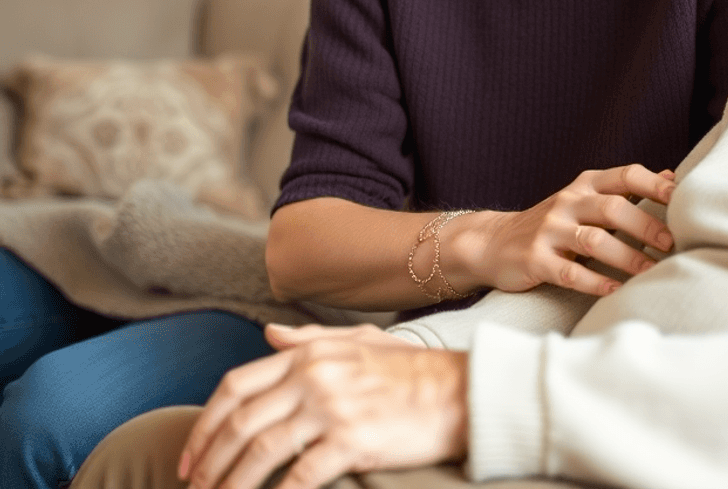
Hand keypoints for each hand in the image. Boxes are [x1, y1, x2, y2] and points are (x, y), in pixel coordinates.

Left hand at [178, 323, 466, 488]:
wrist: (458, 391)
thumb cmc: (409, 371)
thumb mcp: (357, 342)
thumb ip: (307, 340)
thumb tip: (268, 335)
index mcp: (310, 353)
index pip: (236, 386)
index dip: (204, 425)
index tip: (189, 457)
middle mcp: (314, 375)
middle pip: (240, 422)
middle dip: (208, 463)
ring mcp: (332, 406)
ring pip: (260, 451)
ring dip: (231, 486)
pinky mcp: (352, 439)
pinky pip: (298, 476)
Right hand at [460, 164, 675, 295]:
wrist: (494, 242)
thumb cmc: (554, 223)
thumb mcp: (586, 199)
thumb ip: (626, 190)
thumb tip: (672, 176)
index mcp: (585, 185)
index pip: (625, 176)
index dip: (654, 185)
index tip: (681, 198)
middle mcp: (568, 202)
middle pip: (613, 208)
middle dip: (646, 226)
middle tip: (672, 244)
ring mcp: (550, 230)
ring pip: (594, 240)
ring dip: (627, 257)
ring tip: (652, 272)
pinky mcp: (536, 259)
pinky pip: (570, 271)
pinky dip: (595, 281)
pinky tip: (615, 290)